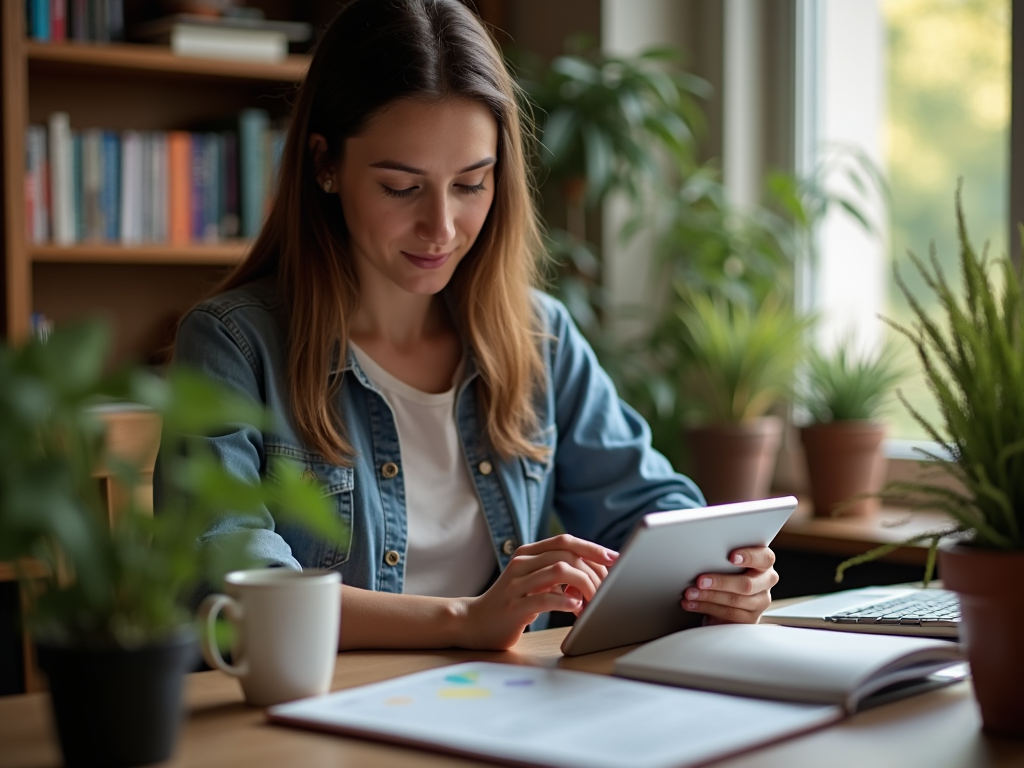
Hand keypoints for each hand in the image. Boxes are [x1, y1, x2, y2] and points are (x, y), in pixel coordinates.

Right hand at [458, 534, 617, 649]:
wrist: (475, 622)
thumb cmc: (513, 602)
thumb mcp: (534, 581)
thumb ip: (557, 573)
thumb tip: (596, 572)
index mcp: (528, 553)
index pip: (565, 540)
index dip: (592, 547)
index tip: (615, 558)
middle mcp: (522, 563)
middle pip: (567, 555)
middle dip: (594, 571)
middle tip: (608, 589)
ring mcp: (516, 583)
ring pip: (559, 571)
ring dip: (584, 586)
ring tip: (593, 602)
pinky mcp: (514, 606)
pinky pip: (545, 598)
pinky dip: (566, 601)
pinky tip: (577, 608)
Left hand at [681, 546, 778, 624]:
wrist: (732, 597)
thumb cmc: (728, 571)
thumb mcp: (729, 561)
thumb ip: (724, 556)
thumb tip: (701, 553)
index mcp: (764, 563)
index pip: (764, 558)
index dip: (749, 557)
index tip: (731, 557)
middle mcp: (766, 582)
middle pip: (747, 584)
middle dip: (720, 582)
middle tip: (700, 581)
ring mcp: (760, 602)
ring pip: (735, 601)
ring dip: (708, 597)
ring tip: (690, 593)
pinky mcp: (750, 619)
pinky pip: (729, 615)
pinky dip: (707, 608)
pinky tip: (693, 604)